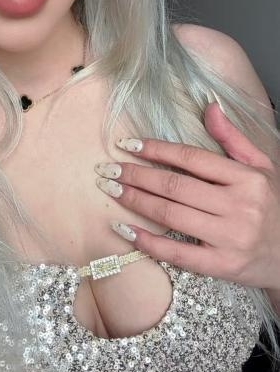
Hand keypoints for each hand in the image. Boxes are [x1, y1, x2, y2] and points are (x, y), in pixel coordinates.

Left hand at [94, 101, 279, 290]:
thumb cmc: (273, 206)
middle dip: (137, 175)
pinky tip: (125, 228)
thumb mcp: (262, 168)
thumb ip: (233, 139)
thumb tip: (209, 106)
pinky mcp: (222, 266)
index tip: (128, 145)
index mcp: (246, 179)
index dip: (157, 150)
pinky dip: (148, 241)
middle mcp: (238, 206)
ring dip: (136, 201)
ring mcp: (230, 238)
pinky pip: (177, 254)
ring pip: (172, 215)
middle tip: (107, 169)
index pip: (192, 158)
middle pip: (175, 186)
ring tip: (112, 189)